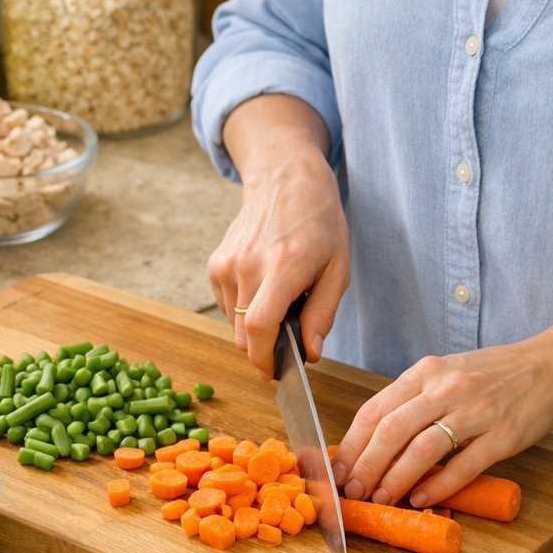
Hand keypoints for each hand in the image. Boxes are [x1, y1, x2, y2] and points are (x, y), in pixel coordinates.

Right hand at [209, 99, 349, 376]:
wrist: (285, 179)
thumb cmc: (318, 222)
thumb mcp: (337, 268)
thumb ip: (323, 314)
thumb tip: (311, 353)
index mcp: (283, 266)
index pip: (260, 327)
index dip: (264, 358)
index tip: (273, 372)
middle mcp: (248, 266)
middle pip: (244, 334)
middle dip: (263, 348)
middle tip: (288, 337)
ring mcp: (226, 265)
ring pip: (234, 324)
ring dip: (255, 327)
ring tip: (279, 300)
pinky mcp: (215, 265)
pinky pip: (227, 307)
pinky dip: (243, 310)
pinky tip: (263, 287)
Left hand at [333, 329, 552, 507]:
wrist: (548, 367)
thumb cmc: (490, 375)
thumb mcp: (444, 374)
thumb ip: (409, 402)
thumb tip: (367, 443)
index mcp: (426, 373)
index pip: (374, 410)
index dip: (350, 444)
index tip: (336, 469)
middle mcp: (447, 388)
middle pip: (391, 431)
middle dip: (365, 466)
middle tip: (353, 491)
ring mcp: (476, 411)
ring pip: (422, 449)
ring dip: (395, 479)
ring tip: (381, 498)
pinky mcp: (502, 435)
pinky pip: (463, 465)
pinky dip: (438, 486)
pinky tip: (421, 499)